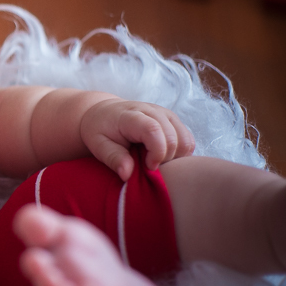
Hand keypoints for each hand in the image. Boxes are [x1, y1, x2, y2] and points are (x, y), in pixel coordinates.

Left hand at [80, 99, 194, 180]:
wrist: (103, 113)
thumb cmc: (100, 130)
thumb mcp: (98, 145)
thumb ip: (113, 158)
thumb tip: (127, 175)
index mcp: (131, 115)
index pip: (154, 130)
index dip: (156, 153)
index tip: (148, 167)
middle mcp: (153, 111)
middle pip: (174, 138)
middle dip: (165, 159)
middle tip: (148, 167)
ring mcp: (165, 114)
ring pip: (185, 140)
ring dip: (175, 157)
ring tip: (154, 161)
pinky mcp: (173, 120)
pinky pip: (188, 141)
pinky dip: (179, 154)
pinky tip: (162, 157)